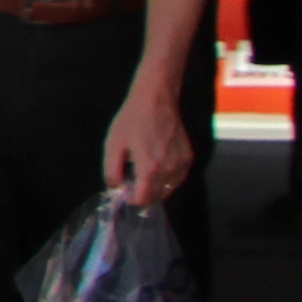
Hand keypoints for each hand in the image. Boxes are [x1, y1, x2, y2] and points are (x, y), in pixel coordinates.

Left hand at [105, 86, 195, 206]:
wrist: (156, 100)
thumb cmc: (132, 121)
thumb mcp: (113, 145)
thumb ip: (112, 171)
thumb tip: (115, 189)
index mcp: (150, 168)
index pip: (144, 199)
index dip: (132, 200)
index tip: (124, 193)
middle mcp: (170, 169)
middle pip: (157, 196)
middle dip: (143, 195)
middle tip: (132, 184)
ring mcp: (182, 164)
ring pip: (169, 189)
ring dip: (156, 188)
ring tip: (143, 175)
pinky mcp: (189, 157)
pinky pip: (178, 178)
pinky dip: (167, 180)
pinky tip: (157, 169)